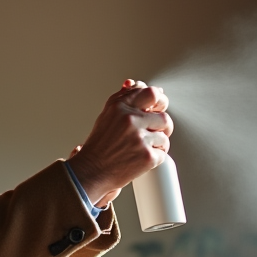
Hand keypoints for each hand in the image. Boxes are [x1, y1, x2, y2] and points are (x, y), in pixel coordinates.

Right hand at [67, 79, 171, 205]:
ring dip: (158, 144)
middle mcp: (130, 120)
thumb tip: (141, 85)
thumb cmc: (99, 145)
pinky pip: (163, 154)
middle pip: (164, 117)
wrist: (92, 171)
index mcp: (120, 107)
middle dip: (163, 125)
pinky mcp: (147, 156)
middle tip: (155, 131)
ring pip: (165, 137)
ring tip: (142, 148)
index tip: (158, 108)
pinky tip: (140, 159)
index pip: (152, 93)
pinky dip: (155, 158)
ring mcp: (139, 138)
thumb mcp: (107, 115)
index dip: (160, 101)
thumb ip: (125, 98)